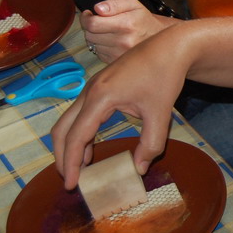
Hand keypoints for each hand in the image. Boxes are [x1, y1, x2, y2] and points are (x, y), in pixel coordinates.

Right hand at [51, 32, 187, 189]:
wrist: (170, 47)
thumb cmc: (165, 76)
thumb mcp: (160, 114)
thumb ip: (151, 144)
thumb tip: (138, 170)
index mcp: (100, 97)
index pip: (76, 137)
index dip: (71, 164)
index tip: (71, 185)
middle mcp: (89, 91)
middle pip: (62, 129)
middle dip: (63, 157)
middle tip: (70, 180)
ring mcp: (92, 87)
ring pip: (68, 121)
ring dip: (69, 145)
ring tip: (79, 169)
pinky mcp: (99, 86)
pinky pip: (80, 114)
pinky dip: (79, 133)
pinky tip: (90, 149)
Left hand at [81, 0, 177, 61]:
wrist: (158, 37)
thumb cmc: (143, 19)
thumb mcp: (132, 3)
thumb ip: (114, 3)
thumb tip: (98, 8)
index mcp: (126, 24)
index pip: (92, 24)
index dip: (86, 18)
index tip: (89, 14)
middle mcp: (124, 42)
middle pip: (90, 35)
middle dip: (91, 27)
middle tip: (101, 22)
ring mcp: (120, 54)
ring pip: (93, 45)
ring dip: (96, 37)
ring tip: (110, 32)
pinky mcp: (117, 62)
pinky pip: (98, 53)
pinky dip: (102, 47)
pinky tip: (112, 42)